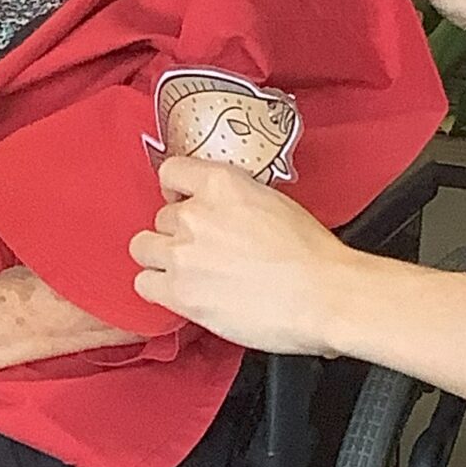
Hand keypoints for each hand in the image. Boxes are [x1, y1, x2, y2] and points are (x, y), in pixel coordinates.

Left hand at [130, 157, 350, 353]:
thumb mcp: (274, 202)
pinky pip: (143, 285)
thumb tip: (225, 213)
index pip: (170, 171)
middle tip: (202, 249)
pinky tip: (181, 293)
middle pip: (160, 217)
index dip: (175, 190)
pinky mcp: (179, 293)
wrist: (322, 294)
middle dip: (178, 232)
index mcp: (220, 183)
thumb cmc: (312, 255)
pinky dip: (158, 289)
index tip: (182, 201)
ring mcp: (181, 254)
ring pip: (142, 248)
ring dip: (161, 258)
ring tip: (187, 272)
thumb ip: (236, 200)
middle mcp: (194, 214)